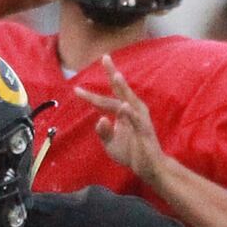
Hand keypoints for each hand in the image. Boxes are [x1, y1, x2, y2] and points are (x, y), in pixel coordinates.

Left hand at [74, 55, 165, 183]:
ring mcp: (140, 120)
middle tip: (105, 57)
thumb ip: (103, 132)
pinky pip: (137, 120)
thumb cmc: (132, 153)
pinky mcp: (144, 131)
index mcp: (124, 112)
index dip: (93, 93)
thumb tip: (99, 119)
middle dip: (113, 73)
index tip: (77, 88)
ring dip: (123, 88)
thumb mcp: (111, 144)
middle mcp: (133, 111)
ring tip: (116, 75)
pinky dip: (130, 113)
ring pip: (130, 101)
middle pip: (121, 90)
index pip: (109, 97)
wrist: (149, 168)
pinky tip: (124, 106)